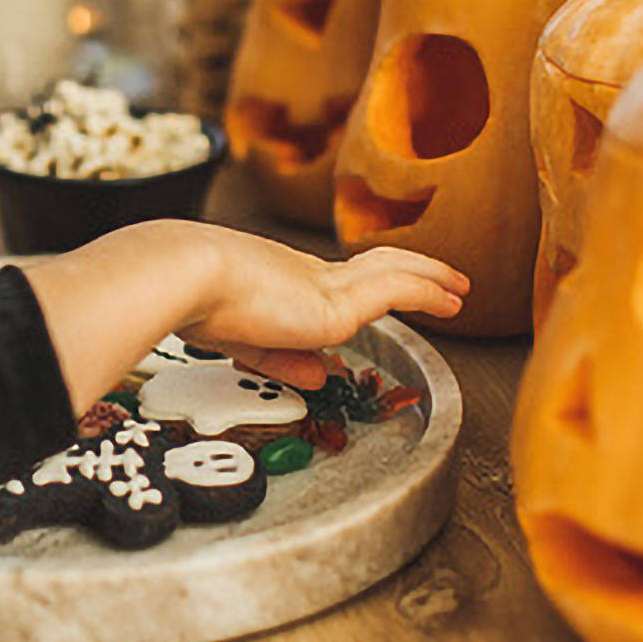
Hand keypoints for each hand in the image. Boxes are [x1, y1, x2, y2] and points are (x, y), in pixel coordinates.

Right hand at [22, 220, 464, 413]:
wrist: (184, 274)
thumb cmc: (189, 301)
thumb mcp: (236, 341)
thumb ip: (277, 358)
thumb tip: (321, 374)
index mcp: (274, 278)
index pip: (325, 286)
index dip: (358, 291)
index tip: (378, 300)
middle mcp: (304, 273)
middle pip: (371, 266)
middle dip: (407, 271)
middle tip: (438, 279)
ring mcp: (323, 284)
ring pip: (392, 271)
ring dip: (430, 277)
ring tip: (458, 286)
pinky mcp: (335, 301)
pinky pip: (396, 289)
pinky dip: (427, 291)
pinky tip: (452, 298)